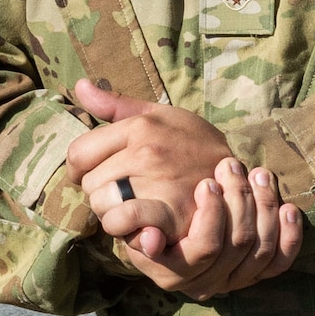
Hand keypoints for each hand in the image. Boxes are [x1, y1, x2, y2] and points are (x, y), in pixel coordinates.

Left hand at [66, 79, 238, 254]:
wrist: (237, 175)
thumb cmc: (192, 143)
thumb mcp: (159, 114)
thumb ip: (116, 105)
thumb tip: (80, 86)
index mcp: (139, 126)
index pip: (78, 154)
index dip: (79, 169)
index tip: (94, 174)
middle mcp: (146, 153)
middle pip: (88, 184)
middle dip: (98, 192)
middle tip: (121, 193)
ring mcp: (159, 183)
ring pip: (102, 206)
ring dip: (110, 213)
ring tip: (130, 208)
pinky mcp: (172, 214)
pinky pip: (123, 223)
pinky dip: (123, 228)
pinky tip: (137, 225)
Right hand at [120, 157, 303, 299]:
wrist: (166, 227)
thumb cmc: (146, 214)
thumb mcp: (129, 216)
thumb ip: (133, 221)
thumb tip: (152, 239)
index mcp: (173, 274)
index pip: (205, 248)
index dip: (213, 214)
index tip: (209, 182)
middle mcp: (205, 284)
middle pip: (238, 243)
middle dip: (240, 198)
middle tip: (231, 165)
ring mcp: (232, 281)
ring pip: (261, 248)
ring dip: (264, 205)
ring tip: (256, 172)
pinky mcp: (256, 274)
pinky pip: (280, 262)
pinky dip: (289, 235)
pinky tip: (288, 208)